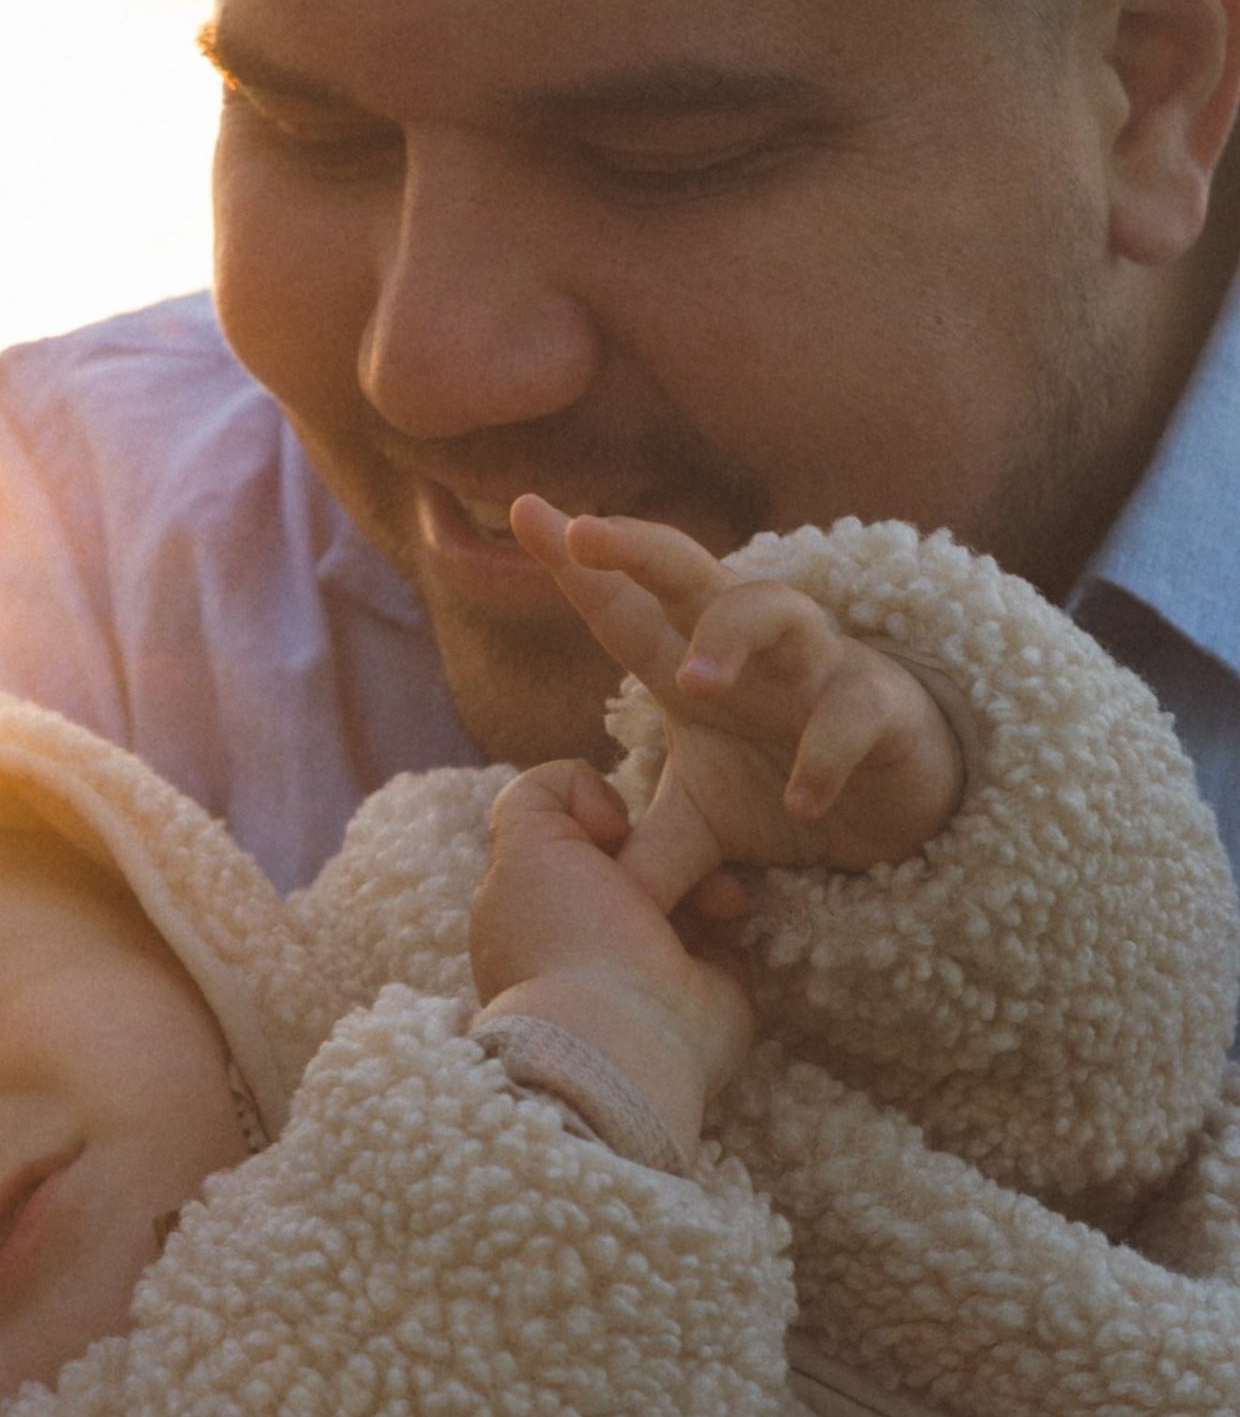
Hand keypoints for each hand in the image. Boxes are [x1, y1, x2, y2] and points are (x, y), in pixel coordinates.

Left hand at [470, 756, 752, 1154]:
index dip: (594, 816)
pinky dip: (730, 907)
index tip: (608, 829)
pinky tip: (728, 914)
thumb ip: (537, 794)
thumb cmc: (568, 938)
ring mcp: (644, 960)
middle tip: (663, 855)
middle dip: (659, 842)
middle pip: (636, 853)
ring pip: (685, 879)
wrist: (624, 1035)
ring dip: (704, 872)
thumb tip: (598, 806)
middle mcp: (586, 933)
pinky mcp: (701, 980)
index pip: (571, 836)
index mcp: (533, 906)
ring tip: (710, 893)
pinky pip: (723, 921)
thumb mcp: (524, 842)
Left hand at [511, 497, 965, 909]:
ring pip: (777, 610)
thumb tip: (584, 905)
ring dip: (731, 635)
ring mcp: (817, 668)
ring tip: (695, 682)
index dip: (579, 562)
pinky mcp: (882, 706)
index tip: (525, 510)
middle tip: (587, 533)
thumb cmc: (780, 788)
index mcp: (689, 664)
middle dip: (638, 546)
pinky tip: (800, 801)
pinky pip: (851, 711)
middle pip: (692, 573)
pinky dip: (825, 754)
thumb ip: (640, 857)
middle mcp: (750, 650)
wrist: (890, 816)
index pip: (624, 607)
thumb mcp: (696, 827)